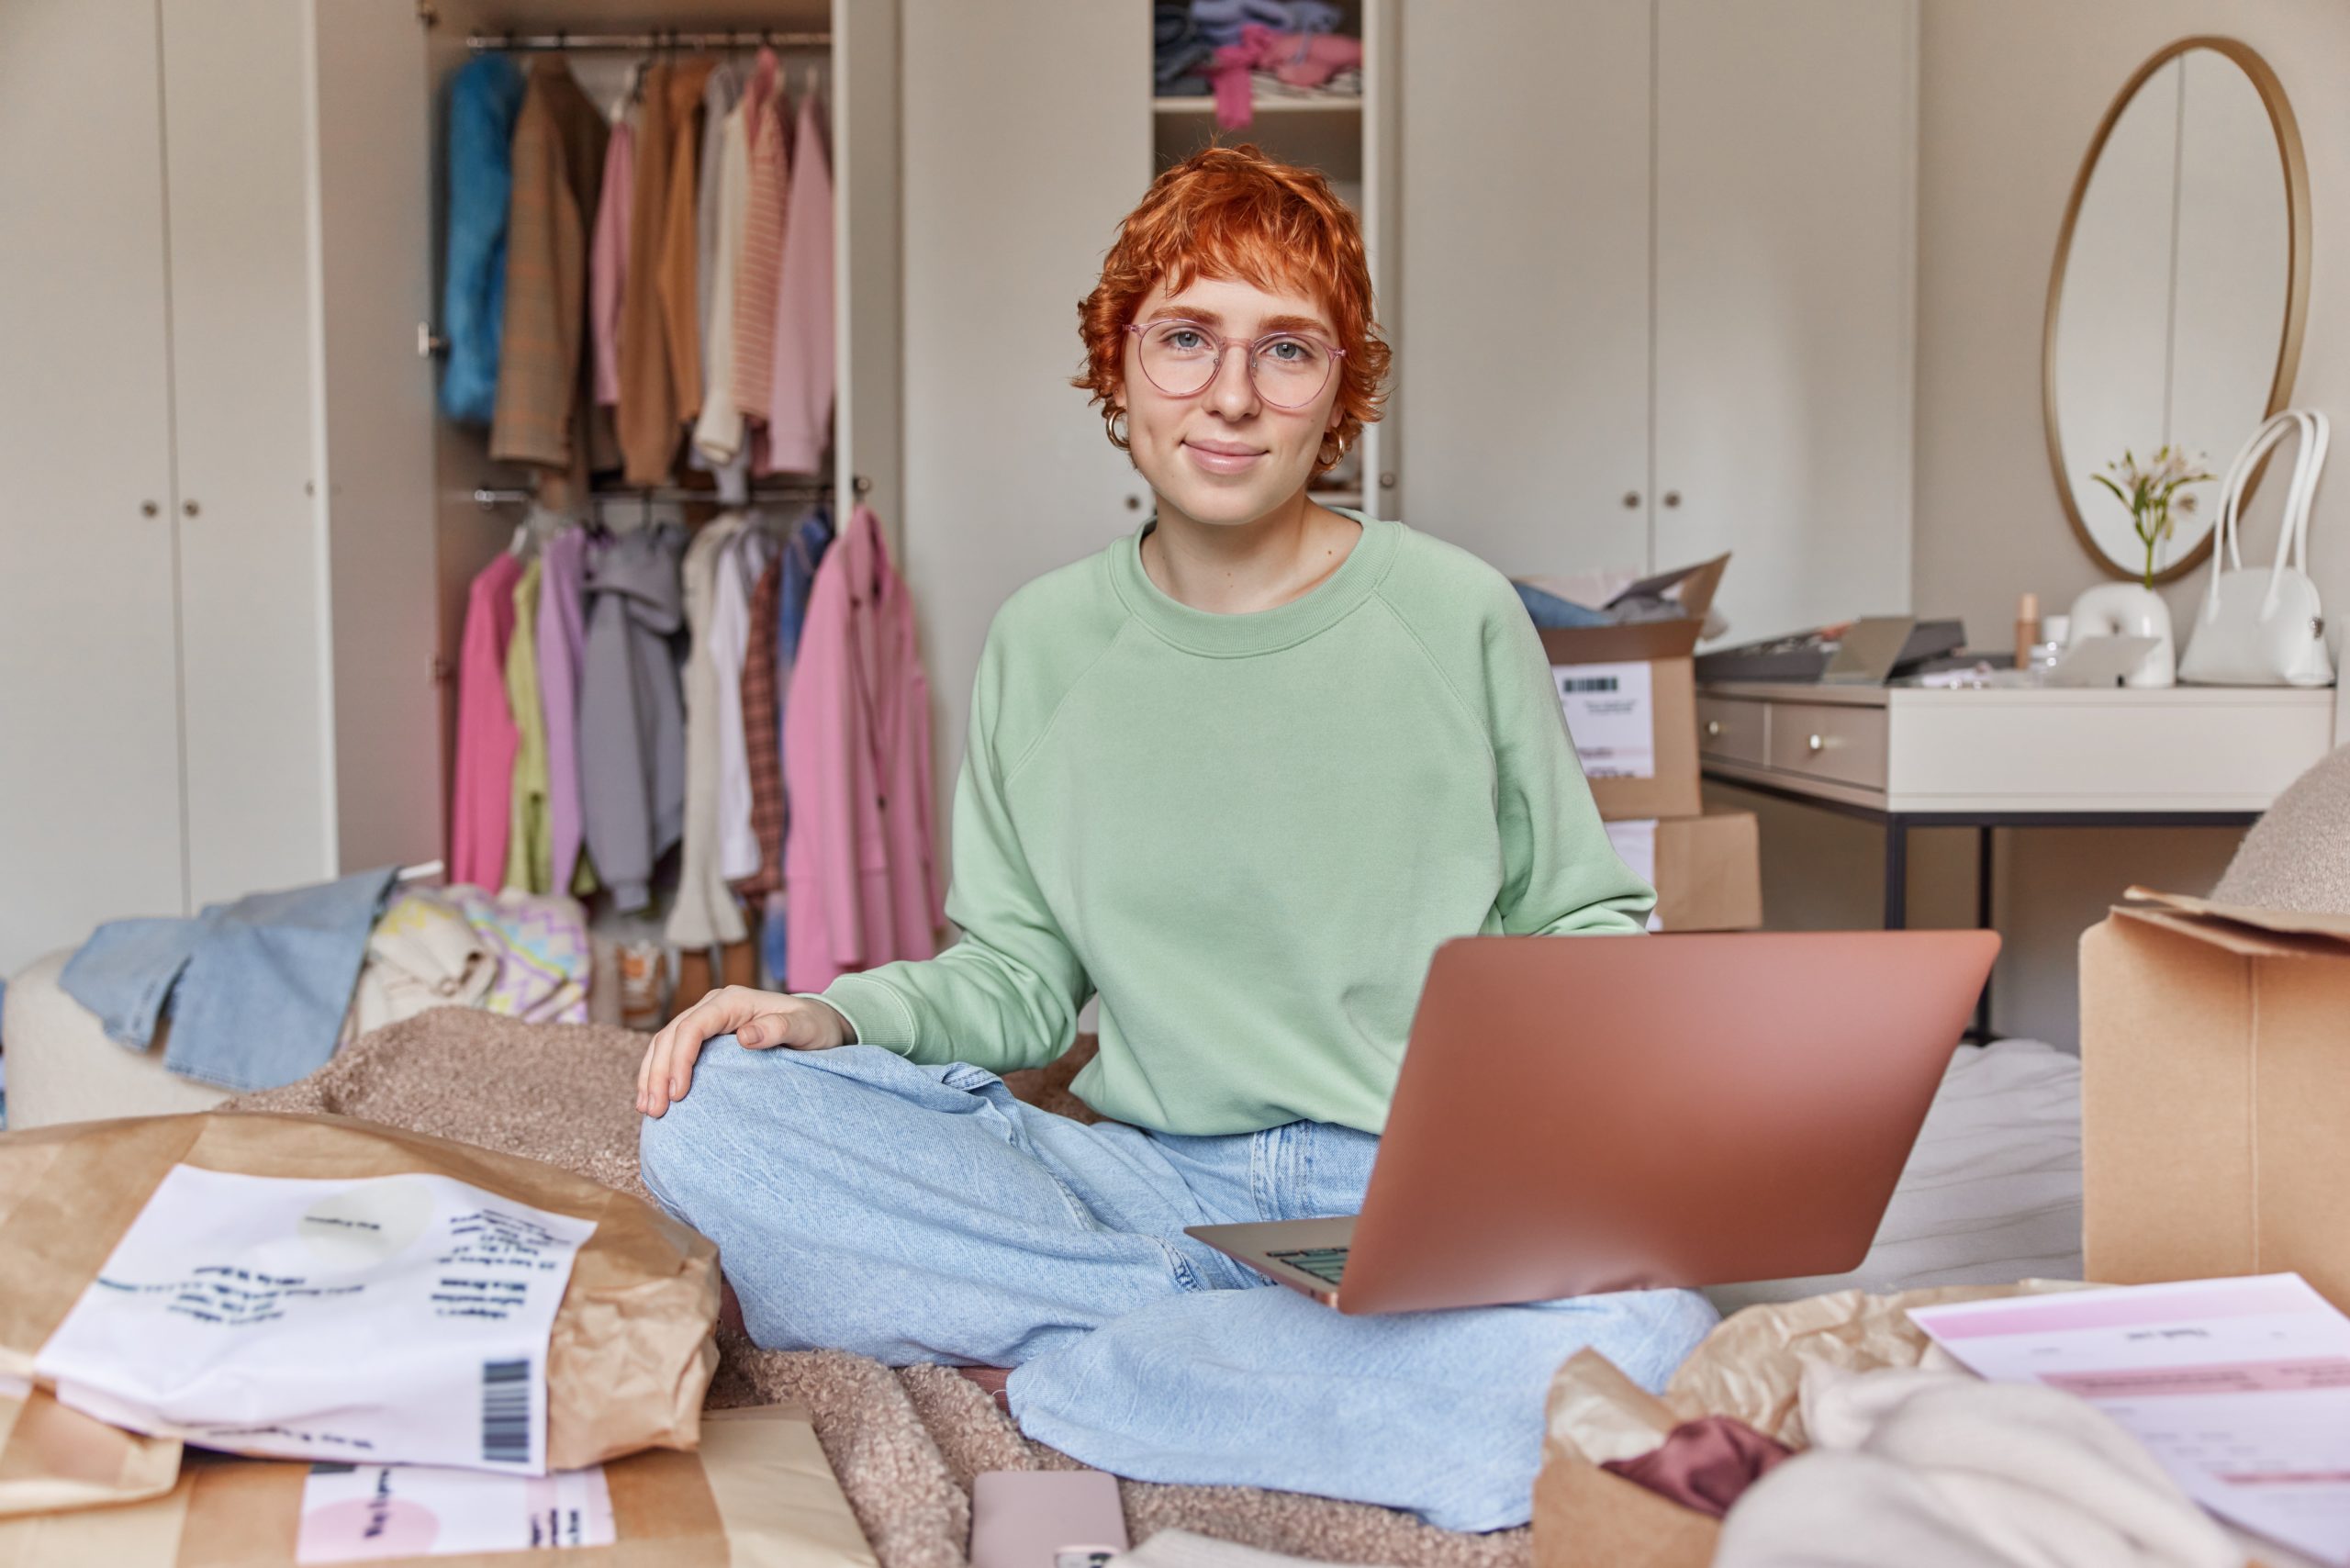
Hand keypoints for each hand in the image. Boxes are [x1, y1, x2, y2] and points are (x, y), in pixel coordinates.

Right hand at [636, 987, 855, 1116]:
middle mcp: (713, 1006)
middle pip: (671, 1036)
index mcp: (732, 1001)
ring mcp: (707, 1020)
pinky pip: (672, 1051)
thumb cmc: (814, 1026)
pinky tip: (652, 1097)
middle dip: (658, 1073)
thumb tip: (744, 1036)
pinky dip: (659, 1073)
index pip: (693, 1027)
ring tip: (646, 1109)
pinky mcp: (705, 1037)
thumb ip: (778, 1029)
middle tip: (654, 1110)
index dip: (680, 1059)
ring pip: (665, 1043)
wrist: (820, 1024)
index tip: (678, 1093)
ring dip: (652, 1075)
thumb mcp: (805, 1028)